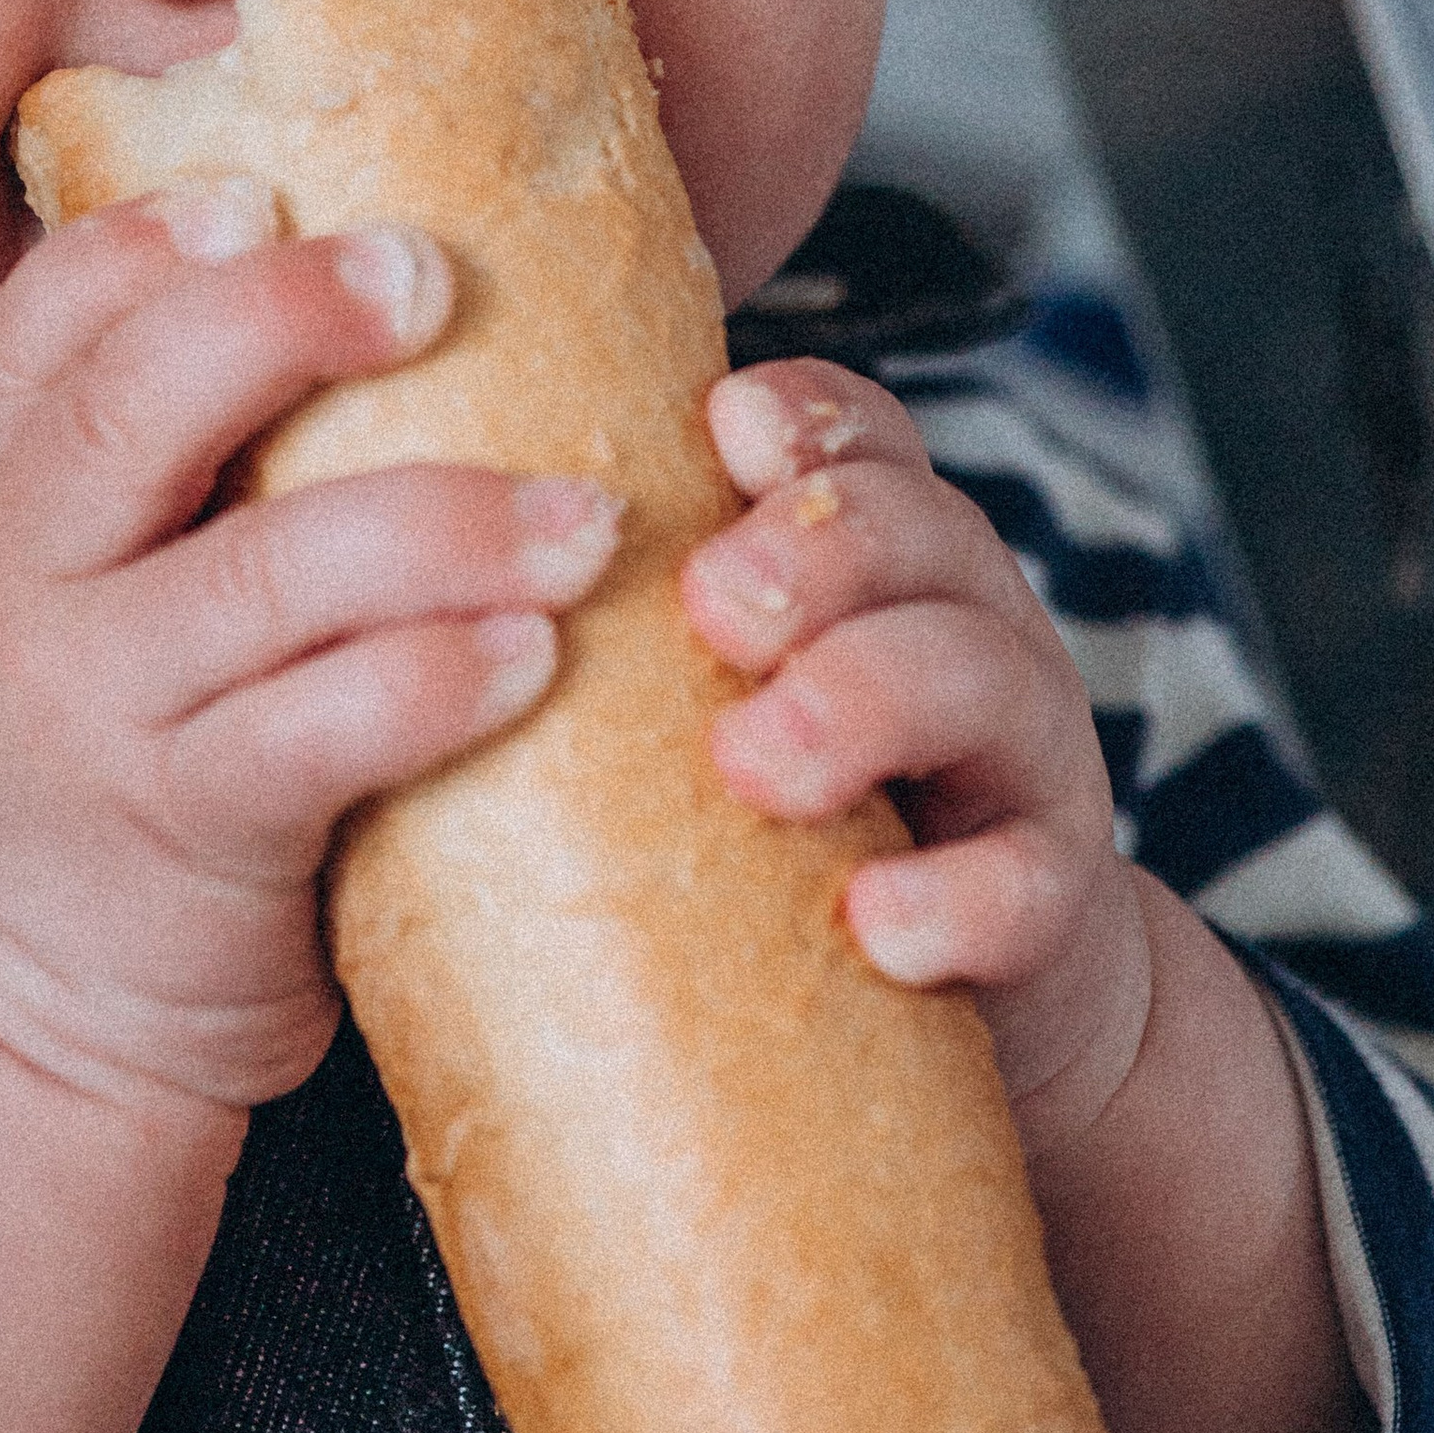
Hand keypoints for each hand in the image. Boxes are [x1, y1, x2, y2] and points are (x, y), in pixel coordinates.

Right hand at [0, 174, 623, 1121]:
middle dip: (289, 317)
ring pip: (262, 573)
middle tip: (433, 275)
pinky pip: (318, 736)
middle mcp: (11, 589)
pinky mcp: (181, 838)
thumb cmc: (98, 769)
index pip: (32, 327)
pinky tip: (536, 653)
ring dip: (444, 519)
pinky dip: (437, 681)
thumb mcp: (65, 597)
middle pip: (133, 403)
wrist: (9, 1025)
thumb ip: (162, 475)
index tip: (262, 188)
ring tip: (585, 512)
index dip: (140, 242)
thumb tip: (379, 298)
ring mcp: (88, 717)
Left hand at [680, 356, 1367, 1432]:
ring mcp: (1020, 759)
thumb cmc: (772, 826)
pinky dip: (956, 898)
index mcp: (870, 555)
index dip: (803, 417)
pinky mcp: (1049, 911)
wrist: (966, 1015)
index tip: (723, 424)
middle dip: (814, 549)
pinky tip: (875, 923)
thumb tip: (384, 550)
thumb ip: (610, 620)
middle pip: (918, 528)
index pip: (855, 436)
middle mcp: (960, 624)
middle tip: (711, 604)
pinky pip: (1030, 887)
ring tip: (757, 763)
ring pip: (984, 676)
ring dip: (863, 701)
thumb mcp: (694, 698)